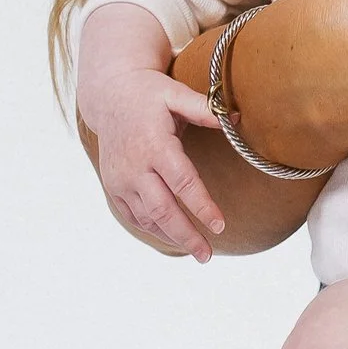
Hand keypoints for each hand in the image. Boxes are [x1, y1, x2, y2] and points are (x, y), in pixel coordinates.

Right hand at [89, 68, 229, 262]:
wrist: (109, 96)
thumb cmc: (149, 94)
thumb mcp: (176, 94)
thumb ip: (205, 109)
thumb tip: (239, 120)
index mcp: (154, 144)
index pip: (182, 182)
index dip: (201, 206)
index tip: (220, 225)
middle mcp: (134, 166)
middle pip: (162, 209)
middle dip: (186, 235)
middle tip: (208, 255)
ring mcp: (120, 179)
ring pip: (147, 218)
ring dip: (171, 236)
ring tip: (197, 251)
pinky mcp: (113, 186)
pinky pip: (133, 216)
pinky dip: (153, 229)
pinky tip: (172, 236)